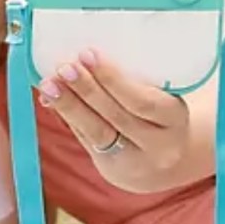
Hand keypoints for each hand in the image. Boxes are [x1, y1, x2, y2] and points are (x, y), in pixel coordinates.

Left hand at [37, 49, 190, 193]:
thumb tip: (85, 57)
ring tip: (49, 84)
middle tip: (64, 67)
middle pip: (117, 116)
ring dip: (69, 105)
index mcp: (175, 117)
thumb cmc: (157, 113)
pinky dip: (67, 117)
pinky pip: (85, 140)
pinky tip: (50, 99)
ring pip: (97, 132)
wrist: (161, 159)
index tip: (88, 53)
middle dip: (87, 89)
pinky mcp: (111, 169)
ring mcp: (134, 160)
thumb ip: (132, 79)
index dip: (113, 79)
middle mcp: (159, 145)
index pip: (144, 101)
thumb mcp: (159, 95)